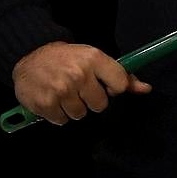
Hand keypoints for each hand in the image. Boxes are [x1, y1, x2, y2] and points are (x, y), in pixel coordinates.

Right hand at [11, 41, 151, 125]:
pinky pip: (62, 121)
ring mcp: (61, 90)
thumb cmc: (67, 58)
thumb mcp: (95, 59)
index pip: (120, 85)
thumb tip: (146, 89)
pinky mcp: (46, 104)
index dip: (114, 88)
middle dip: (91, 100)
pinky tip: (53, 99)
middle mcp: (79, 74)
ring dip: (73, 108)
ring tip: (65, 93)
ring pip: (81, 114)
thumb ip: (121, 76)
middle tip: (79, 88)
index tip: (103, 84)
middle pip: (100, 105)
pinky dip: (58, 114)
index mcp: (94, 59)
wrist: (30, 56)